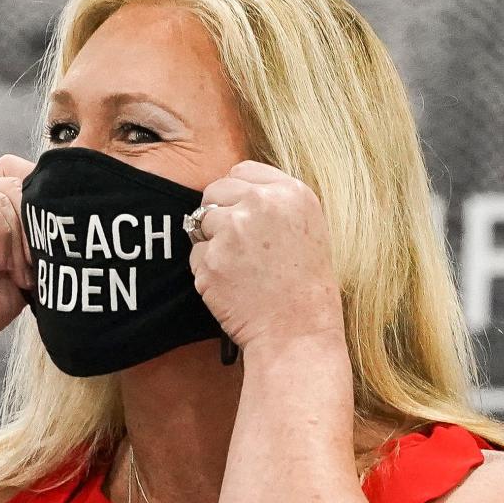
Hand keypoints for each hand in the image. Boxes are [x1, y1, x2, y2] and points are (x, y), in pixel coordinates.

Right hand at [0, 153, 35, 364]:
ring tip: (15, 274)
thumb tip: (66, 209)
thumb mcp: (18, 268)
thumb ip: (33, 236)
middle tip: (34, 268)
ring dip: (19, 239)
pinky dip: (1, 236)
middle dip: (34, 224)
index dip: (39, 201)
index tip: (50, 246)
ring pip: (2, 194)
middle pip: (13, 182)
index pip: (14, 174)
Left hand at [188, 160, 345, 352]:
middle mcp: (261, 204)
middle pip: (215, 190)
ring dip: (212, 242)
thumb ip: (275, 201)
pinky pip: (195, 254)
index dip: (238, 193)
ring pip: (201, 221)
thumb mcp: (308, 227)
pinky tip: (232, 285)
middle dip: (219, 214)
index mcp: (291, 192)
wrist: (298, 332)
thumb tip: (235, 188)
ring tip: (242, 268)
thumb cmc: (305, 285)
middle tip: (239, 245)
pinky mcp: (210, 258)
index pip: (242, 170)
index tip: (243, 213)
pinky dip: (207, 270)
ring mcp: (233, 229)